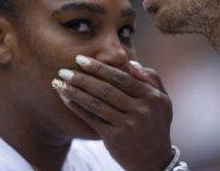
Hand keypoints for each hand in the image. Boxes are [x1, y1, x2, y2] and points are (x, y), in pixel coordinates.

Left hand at [52, 56, 173, 170]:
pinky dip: (77, 107)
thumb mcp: (162, 100)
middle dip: (81, 78)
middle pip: (105, 89)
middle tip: (63, 70)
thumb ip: (151, 78)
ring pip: (95, 104)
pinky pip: (92, 119)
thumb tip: (130, 63)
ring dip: (74, 92)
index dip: (99, 67)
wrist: (154, 159)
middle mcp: (141, 110)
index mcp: (152, 97)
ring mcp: (128, 125)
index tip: (81, 60)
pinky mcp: (115, 138)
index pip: (121, 78)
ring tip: (58, 83)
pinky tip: (65, 99)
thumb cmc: (155, 123)